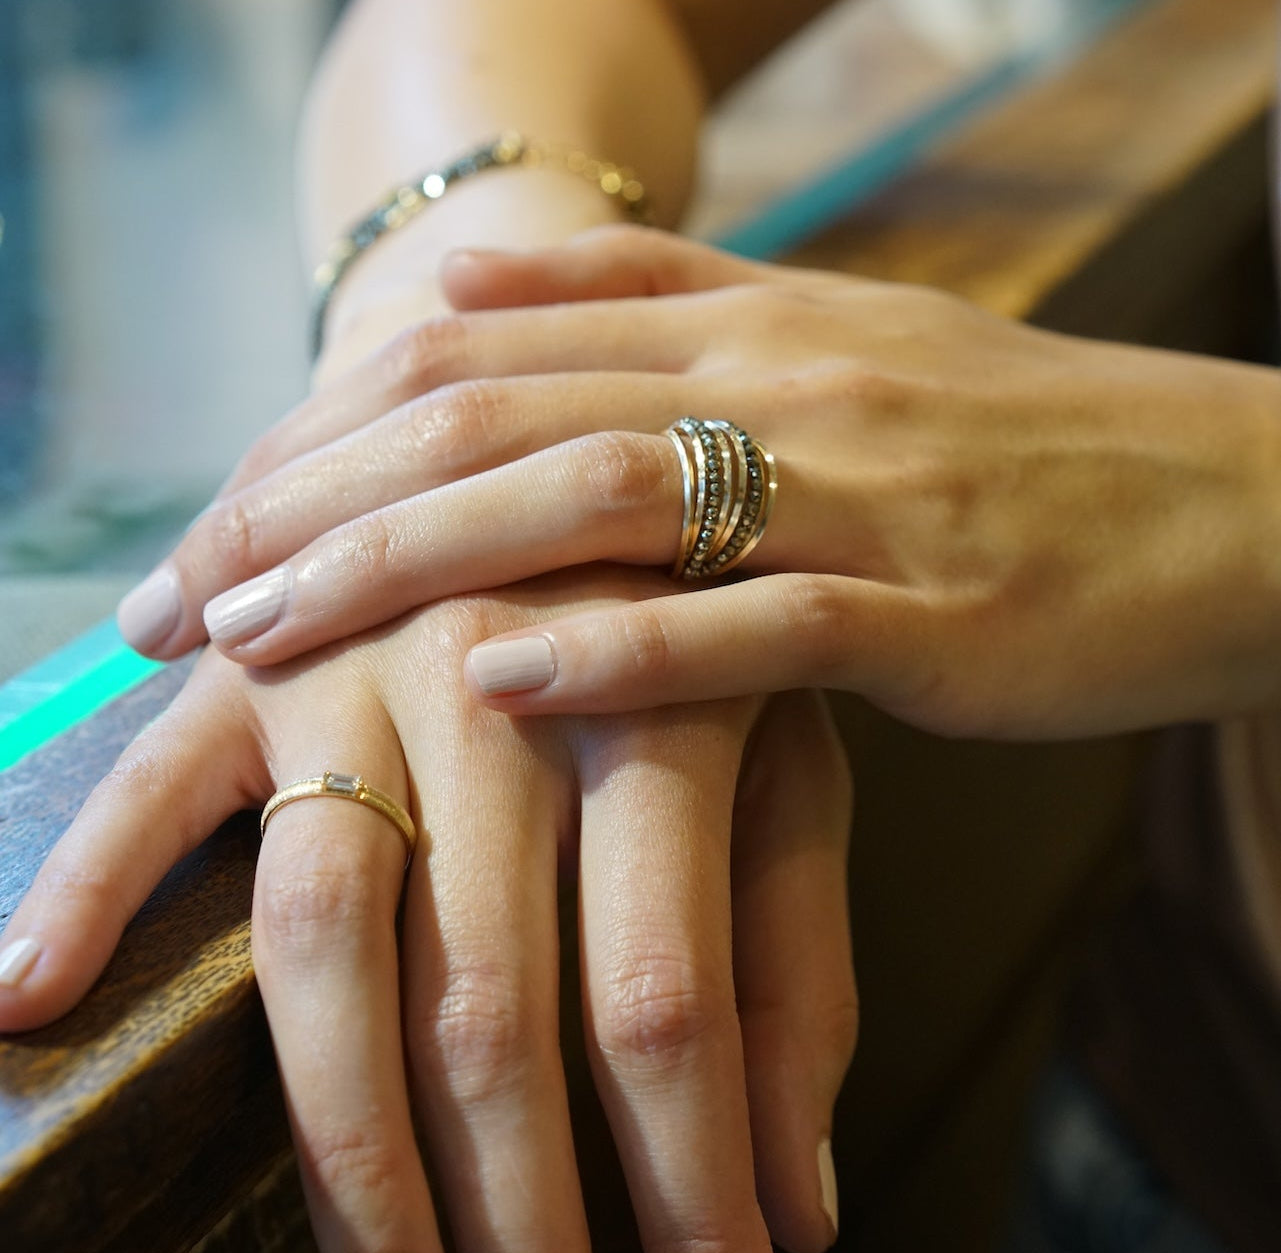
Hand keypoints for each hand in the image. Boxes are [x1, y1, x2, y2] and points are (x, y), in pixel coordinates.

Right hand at [1, 567, 855, 1252]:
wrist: (577, 448)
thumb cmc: (697, 632)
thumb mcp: (791, 765)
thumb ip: (798, 962)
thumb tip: (801, 1206)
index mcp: (660, 716)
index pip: (665, 995)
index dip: (688, 1177)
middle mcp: (502, 697)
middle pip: (487, 1001)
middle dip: (512, 1206)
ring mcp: (363, 668)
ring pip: (323, 935)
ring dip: (341, 1139)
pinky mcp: (259, 656)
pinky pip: (157, 779)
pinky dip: (87, 883)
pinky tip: (30, 1003)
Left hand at [124, 226, 1280, 736]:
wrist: (1229, 497)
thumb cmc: (1016, 445)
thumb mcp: (825, 346)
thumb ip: (652, 300)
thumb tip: (475, 282)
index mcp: (739, 316)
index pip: (470, 343)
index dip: (313, 426)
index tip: (203, 525)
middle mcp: (774, 377)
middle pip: (489, 412)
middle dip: (306, 503)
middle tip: (173, 598)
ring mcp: (852, 488)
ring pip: (589, 497)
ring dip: (408, 565)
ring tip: (267, 634)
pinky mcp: (926, 604)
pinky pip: (749, 623)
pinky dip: (618, 651)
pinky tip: (499, 680)